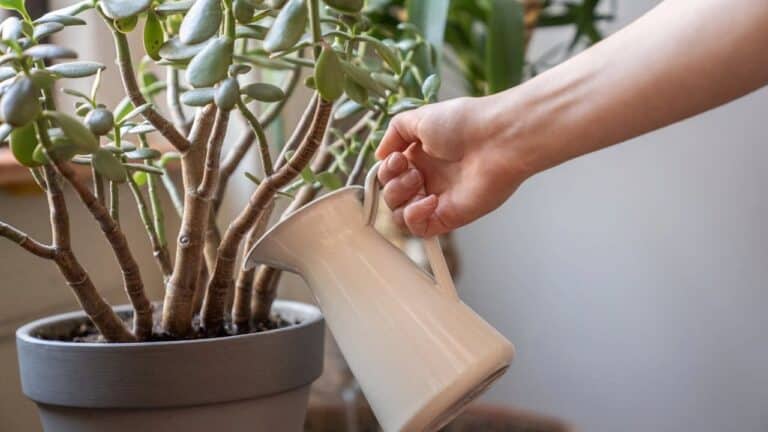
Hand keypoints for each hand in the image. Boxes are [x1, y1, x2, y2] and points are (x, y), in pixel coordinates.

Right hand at [375, 96, 531, 235]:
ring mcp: (438, 199)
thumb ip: (394, 132)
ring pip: (399, 214)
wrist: (497, 138)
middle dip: (392, 182)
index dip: (386, 170)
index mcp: (421, 156)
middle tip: (411, 169)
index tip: (397, 158)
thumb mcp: (419, 117)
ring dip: (399, 198)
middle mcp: (428, 178)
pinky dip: (414, 216)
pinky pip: (418, 229)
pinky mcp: (449, 216)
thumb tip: (380, 154)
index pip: (389, 174)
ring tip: (418, 180)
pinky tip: (428, 200)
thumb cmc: (465, 123)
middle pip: (390, 195)